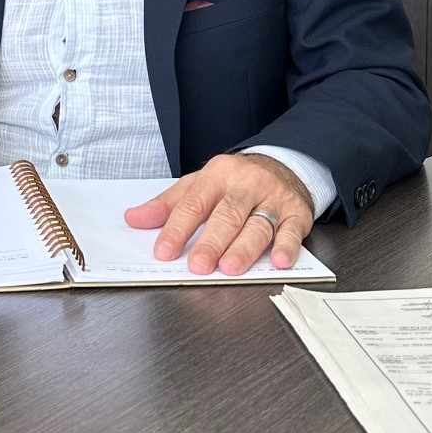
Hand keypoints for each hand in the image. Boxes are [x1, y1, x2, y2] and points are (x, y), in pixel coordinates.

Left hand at [124, 153, 314, 275]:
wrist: (284, 165)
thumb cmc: (235, 181)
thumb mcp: (199, 184)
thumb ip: (168, 204)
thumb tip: (134, 219)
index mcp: (217, 174)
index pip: (194, 203)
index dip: (178, 228)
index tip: (164, 251)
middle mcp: (246, 184)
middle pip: (227, 214)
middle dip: (212, 241)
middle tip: (198, 266)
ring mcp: (273, 198)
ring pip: (258, 224)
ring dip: (245, 248)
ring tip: (230, 267)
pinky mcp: (297, 213)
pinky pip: (292, 230)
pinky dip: (286, 246)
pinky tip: (278, 261)